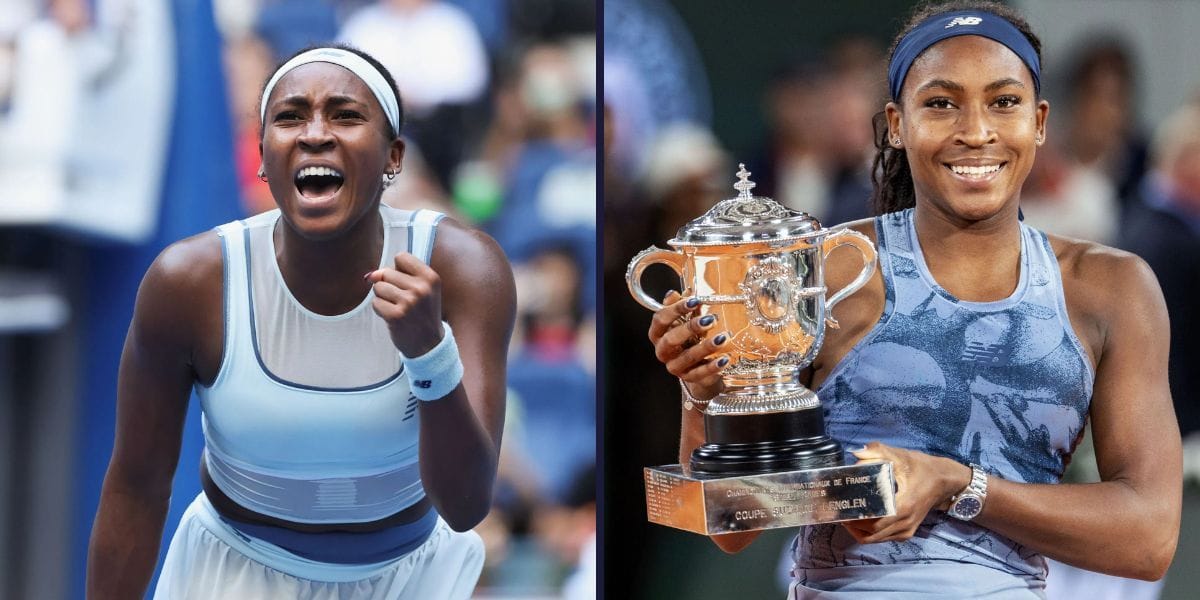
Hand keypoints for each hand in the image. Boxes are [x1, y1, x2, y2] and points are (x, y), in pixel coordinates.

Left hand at [367, 252, 443, 356]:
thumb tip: (372, 275)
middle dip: (389, 285)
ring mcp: (409, 302)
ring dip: (383, 298)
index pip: (401, 257)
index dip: (398, 269)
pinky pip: (376, 303)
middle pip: (387, 272)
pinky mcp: (396, 315)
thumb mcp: (422, 290)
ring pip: (378, 287)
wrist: (429, 344)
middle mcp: (421, 288)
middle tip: (402, 300)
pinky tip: (393, 317)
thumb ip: (398, 275)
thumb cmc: (422, 314)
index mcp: (430, 277)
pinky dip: (381, 310)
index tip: (406, 283)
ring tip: (397, 308)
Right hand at [647, 290, 730, 400]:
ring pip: (687, 357)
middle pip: (672, 339)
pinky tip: (725, 359)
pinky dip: (712, 367)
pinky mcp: (688, 378)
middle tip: (711, 319)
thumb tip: (678, 292)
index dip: (676, 309)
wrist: (696, 367)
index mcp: (657, 333)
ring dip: (706, 346)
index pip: (660, 319)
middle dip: (691, 328)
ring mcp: (674, 366)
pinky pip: (700, 373)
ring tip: (723, 337)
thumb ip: (680, 307)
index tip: (694, 300)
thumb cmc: (688, 338)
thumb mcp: (684, 321)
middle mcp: (662, 351)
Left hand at [840, 442, 969, 543]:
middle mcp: (905, 523)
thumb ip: (878, 452)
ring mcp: (907, 530)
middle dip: (851, 525)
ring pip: (876, 539)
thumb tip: (856, 453)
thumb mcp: (902, 456)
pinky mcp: (907, 532)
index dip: (854, 520)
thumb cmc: (923, 468)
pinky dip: (869, 533)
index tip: (840, 509)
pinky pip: (883, 538)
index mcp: (904, 506)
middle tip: (837, 511)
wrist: (945, 481)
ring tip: (845, 515)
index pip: (873, 523)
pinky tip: (859, 519)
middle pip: (871, 534)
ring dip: (858, 531)